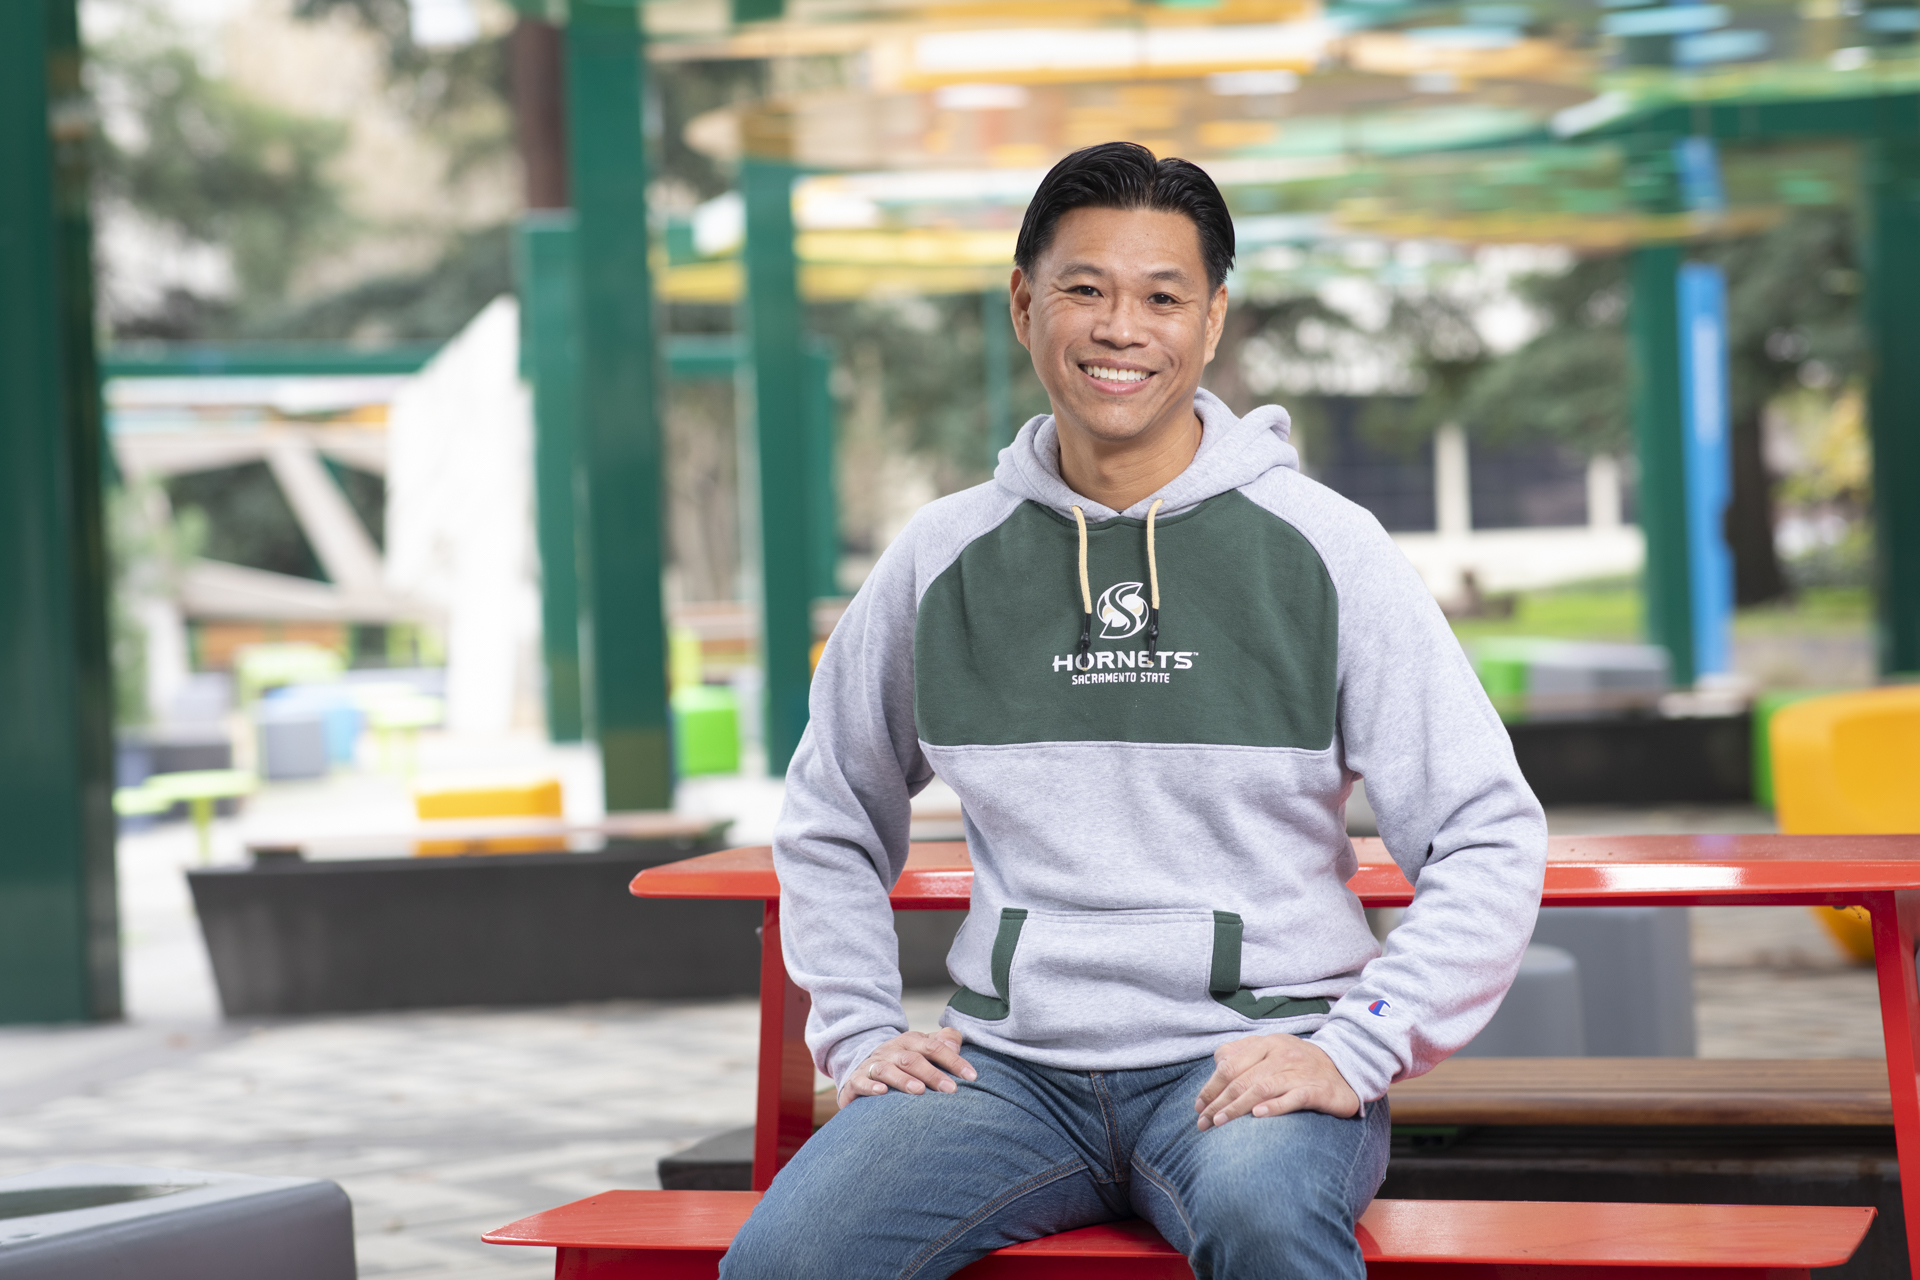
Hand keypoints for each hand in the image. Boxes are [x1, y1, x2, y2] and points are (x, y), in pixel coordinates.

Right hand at [839, 1028, 976, 1107]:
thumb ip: (944, 1043)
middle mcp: (891, 1051)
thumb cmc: (904, 1061)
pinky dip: (870, 1087)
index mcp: (910, 1041)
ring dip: (903, 1079)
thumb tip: (955, 1044)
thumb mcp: (924, 1048)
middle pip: (912, 1059)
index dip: (953, 1060)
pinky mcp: (854, 1080)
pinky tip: (881, 1092)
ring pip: (887, 1069)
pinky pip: (860, 1082)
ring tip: (919, 1091)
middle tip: (951, 1089)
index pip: (934, 1047)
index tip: (972, 1076)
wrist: (863, 1066)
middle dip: (932, 1074)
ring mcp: (872, 1065)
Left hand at [1194, 1034, 1359, 1128]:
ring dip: (1237, 1107)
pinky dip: (1274, 1106)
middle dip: (1218, 1101)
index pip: (1230, 1063)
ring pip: (1262, 1087)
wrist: (1347, 1068)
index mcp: (1266, 1043)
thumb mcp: (1272, 1051)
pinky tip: (1258, 1116)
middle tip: (1203, 1122)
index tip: (1198, 1106)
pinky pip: (1293, 1097)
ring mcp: (1299, 1070)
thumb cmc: (1300, 1064)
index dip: (1211, 1085)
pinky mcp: (1317, 1089)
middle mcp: (1281, 1053)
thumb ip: (1245, 1055)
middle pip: (1242, 1078)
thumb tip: (1217, 1066)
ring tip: (1220, 1122)